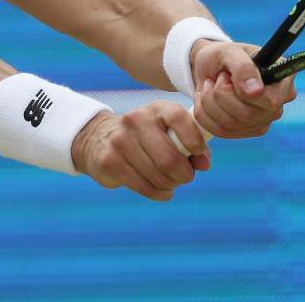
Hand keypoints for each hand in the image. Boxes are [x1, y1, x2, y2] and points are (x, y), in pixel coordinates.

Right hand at [70, 103, 210, 200]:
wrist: (99, 138)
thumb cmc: (146, 138)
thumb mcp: (168, 132)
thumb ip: (192, 145)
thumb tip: (205, 163)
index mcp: (156, 109)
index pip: (179, 118)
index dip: (194, 140)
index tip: (198, 153)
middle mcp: (136, 120)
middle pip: (169, 158)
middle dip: (184, 174)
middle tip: (185, 177)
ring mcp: (120, 140)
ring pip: (157, 176)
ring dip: (171, 185)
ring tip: (170, 182)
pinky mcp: (110, 161)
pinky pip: (144, 187)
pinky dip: (159, 193)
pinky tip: (161, 190)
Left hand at [191, 41, 296, 138]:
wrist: (207, 66)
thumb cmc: (222, 56)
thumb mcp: (229, 52)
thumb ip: (243, 67)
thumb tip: (256, 91)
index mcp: (282, 81)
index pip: (271, 101)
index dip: (245, 93)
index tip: (227, 76)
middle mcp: (277, 105)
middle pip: (246, 115)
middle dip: (221, 93)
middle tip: (218, 77)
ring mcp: (262, 121)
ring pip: (230, 124)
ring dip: (209, 101)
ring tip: (210, 84)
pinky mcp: (245, 132)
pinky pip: (219, 131)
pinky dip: (204, 113)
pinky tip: (204, 98)